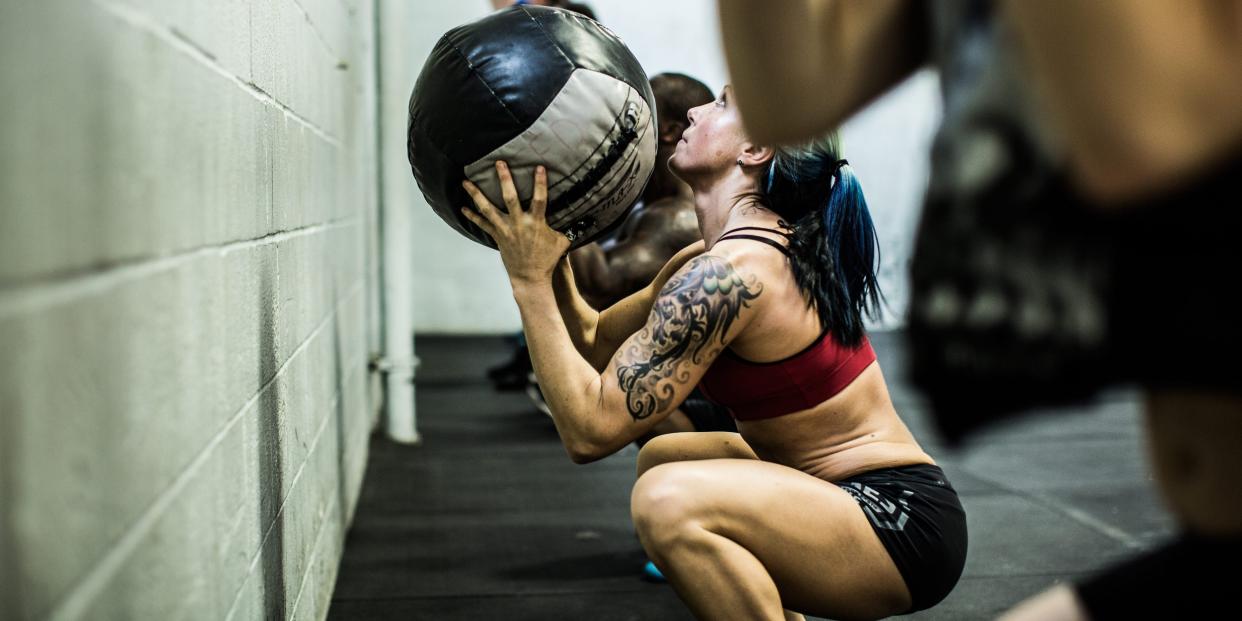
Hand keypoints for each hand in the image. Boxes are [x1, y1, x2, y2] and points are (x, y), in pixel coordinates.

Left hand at [461, 161, 570, 286]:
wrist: (530, 278)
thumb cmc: (548, 259)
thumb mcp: (562, 242)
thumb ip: (570, 228)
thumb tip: (586, 217)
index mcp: (536, 223)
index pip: (540, 199)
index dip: (540, 183)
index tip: (539, 167)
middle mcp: (519, 224)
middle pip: (510, 198)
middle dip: (504, 179)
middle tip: (499, 163)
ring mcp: (505, 230)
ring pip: (488, 209)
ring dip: (476, 194)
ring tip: (466, 182)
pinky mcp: (497, 237)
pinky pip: (482, 224)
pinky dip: (472, 216)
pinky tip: (463, 207)